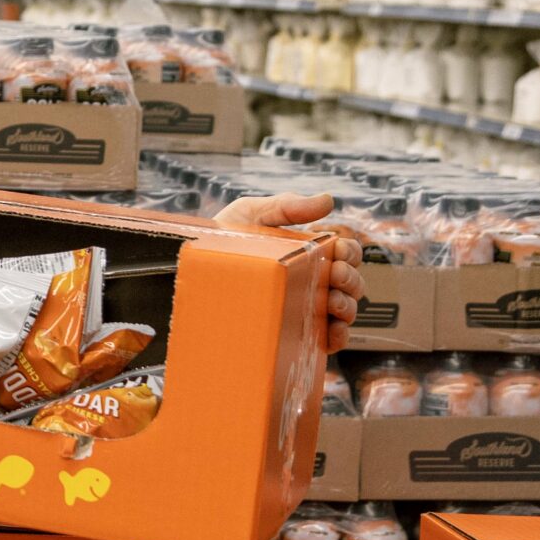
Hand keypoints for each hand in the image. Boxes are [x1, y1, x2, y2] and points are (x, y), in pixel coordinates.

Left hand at [213, 192, 364, 354]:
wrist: (188, 269)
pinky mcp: (295, 330)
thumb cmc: (223, 238)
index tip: (340, 251)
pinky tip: (332, 334)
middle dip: (351, 280)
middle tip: (335, 277)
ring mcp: (305, 305)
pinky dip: (338, 337)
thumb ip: (287, 206)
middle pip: (350, 281)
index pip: (346, 251)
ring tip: (332, 303)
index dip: (350, 252)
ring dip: (348, 307)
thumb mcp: (252, 213)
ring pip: (344, 309)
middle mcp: (313, 278)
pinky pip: (327, 338)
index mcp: (310, 249)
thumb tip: (329, 200)